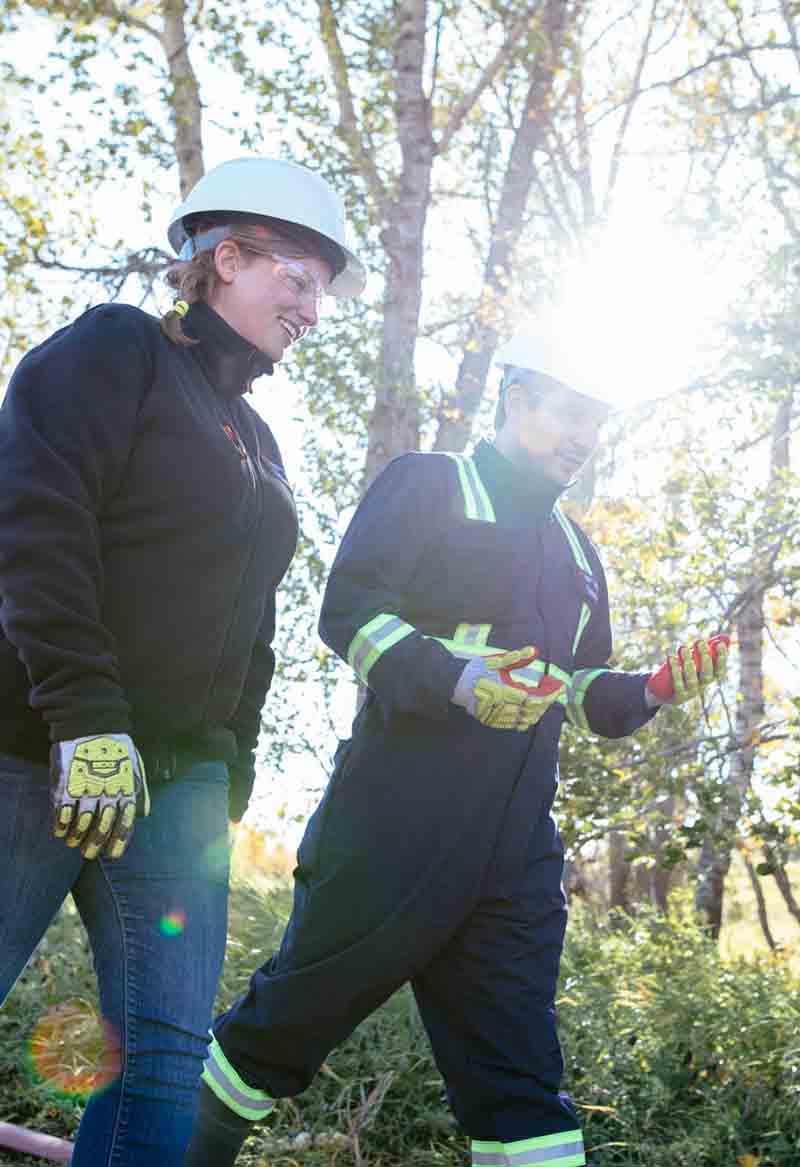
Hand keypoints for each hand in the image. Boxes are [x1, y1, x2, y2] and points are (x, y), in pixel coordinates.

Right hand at [50, 734, 149, 859]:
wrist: (91, 724)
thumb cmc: (116, 746)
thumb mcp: (135, 766)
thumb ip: (141, 791)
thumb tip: (145, 814)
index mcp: (126, 790)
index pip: (124, 824)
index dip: (118, 842)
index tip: (113, 854)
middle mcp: (107, 793)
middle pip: (102, 828)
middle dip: (95, 845)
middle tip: (89, 854)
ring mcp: (86, 790)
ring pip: (81, 825)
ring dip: (77, 838)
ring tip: (74, 844)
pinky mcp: (66, 786)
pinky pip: (63, 814)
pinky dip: (61, 826)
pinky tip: (61, 831)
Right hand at [452, 645, 563, 730]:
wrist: (453, 683)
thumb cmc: (475, 669)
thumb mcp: (496, 660)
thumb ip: (516, 657)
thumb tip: (534, 650)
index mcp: (503, 691)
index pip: (534, 699)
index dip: (549, 695)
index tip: (558, 688)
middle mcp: (500, 707)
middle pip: (531, 711)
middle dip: (545, 703)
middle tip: (553, 693)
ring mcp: (495, 716)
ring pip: (524, 720)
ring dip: (536, 712)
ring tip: (543, 701)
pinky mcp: (490, 721)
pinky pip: (513, 725)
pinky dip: (524, 719)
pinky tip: (528, 710)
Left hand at [646, 634, 728, 705]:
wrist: (665, 691)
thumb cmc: (684, 670)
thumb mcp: (696, 660)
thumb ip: (708, 649)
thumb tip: (724, 637)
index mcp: (709, 679)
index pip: (720, 671)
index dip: (722, 658)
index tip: (719, 644)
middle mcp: (702, 687)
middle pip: (707, 675)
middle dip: (705, 658)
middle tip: (700, 641)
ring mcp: (690, 693)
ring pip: (692, 680)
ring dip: (688, 663)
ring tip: (683, 647)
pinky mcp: (678, 696)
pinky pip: (677, 684)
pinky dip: (674, 671)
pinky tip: (671, 658)